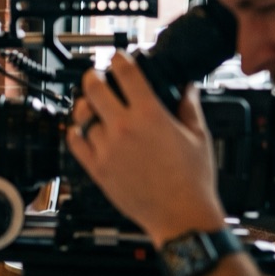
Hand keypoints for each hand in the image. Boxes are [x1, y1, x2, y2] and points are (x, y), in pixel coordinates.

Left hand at [65, 51, 225, 245]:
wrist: (181, 217)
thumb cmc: (193, 182)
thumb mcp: (199, 137)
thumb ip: (189, 107)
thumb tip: (187, 88)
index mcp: (149, 115)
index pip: (125, 73)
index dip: (119, 59)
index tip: (118, 57)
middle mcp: (123, 128)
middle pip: (93, 88)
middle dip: (92, 76)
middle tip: (96, 76)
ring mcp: (106, 149)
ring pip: (81, 116)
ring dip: (85, 106)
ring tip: (90, 104)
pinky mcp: (97, 170)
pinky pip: (75, 143)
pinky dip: (75, 132)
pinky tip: (81, 129)